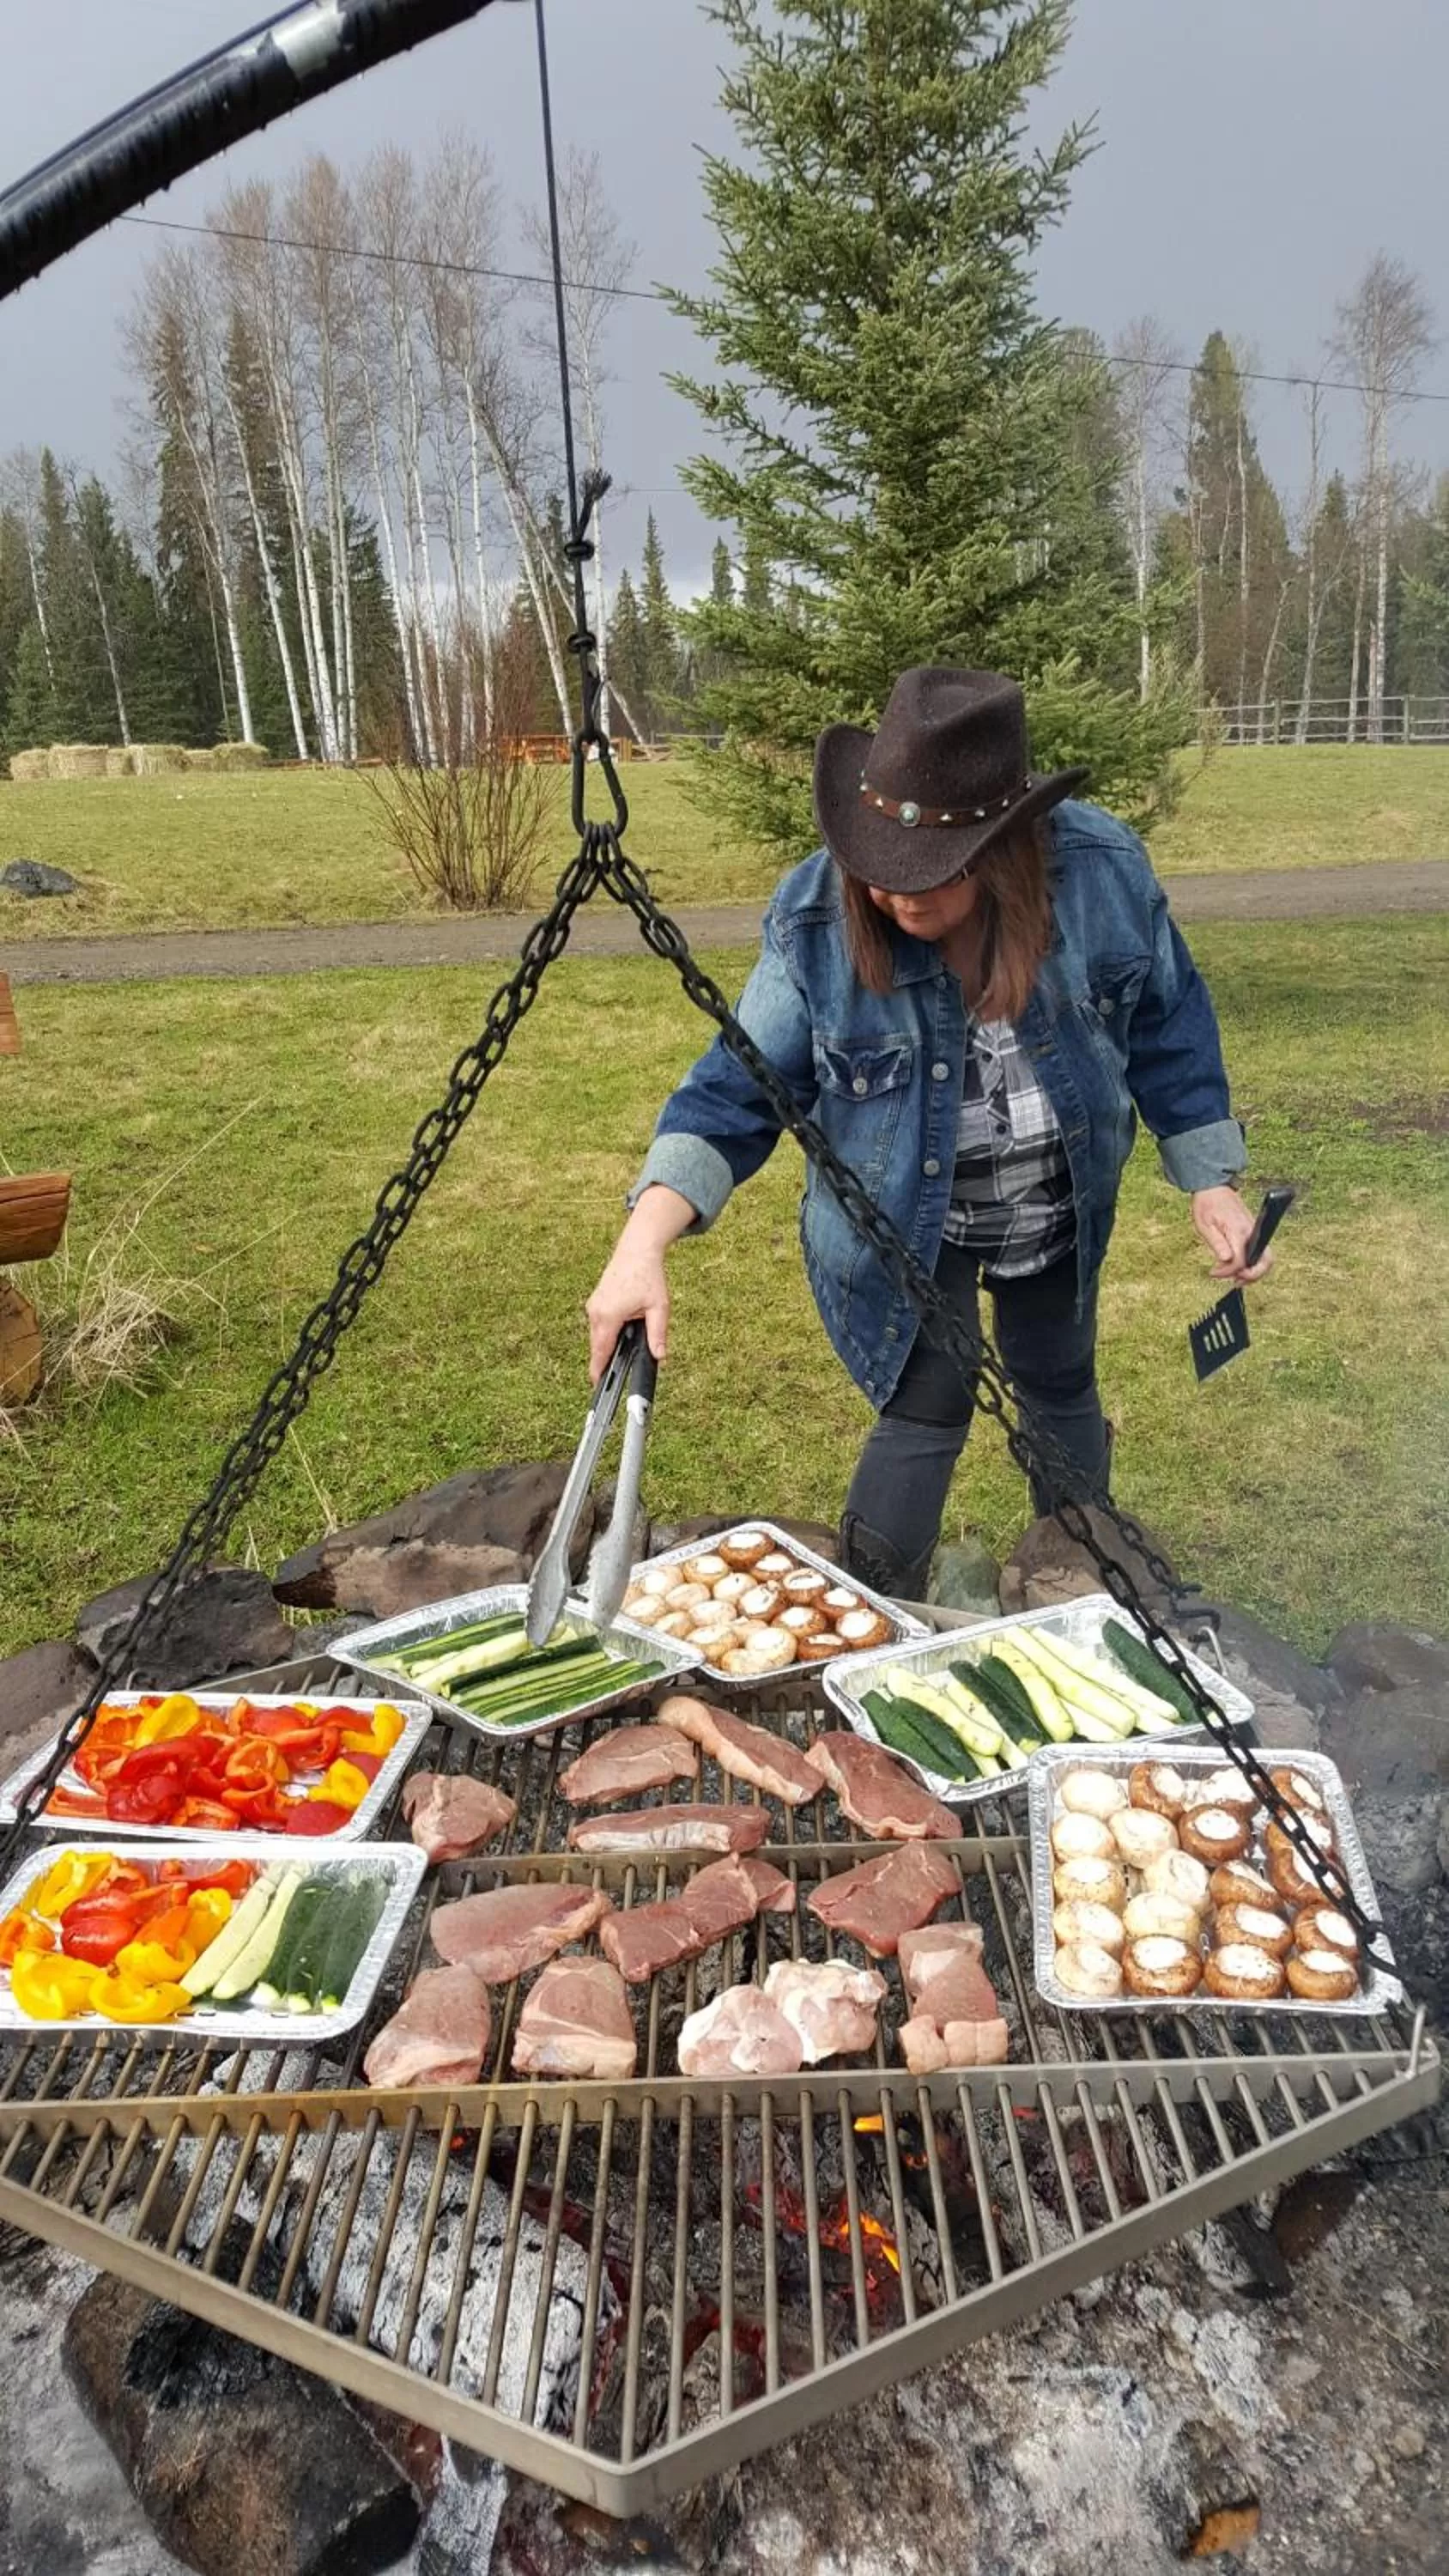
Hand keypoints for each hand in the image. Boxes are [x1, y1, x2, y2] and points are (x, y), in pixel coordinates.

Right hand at [585, 1243, 670, 1382]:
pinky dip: (607, 1333)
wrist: (637, 1250)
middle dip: (606, 1359)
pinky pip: (598, 1325)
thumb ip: (658, 1334)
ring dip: (608, 1344)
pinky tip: (621, 1332)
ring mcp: (593, 1306)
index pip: (601, 1350)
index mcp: (609, 1315)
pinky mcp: (595, 1302)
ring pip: (597, 1335)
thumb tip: (659, 1356)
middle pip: (597, 1346)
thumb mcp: (659, 1307)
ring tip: (623, 1348)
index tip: (597, 1384)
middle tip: (614, 1374)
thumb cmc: (648, 1275)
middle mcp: (596, 1311)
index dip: (598, 1369)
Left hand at [1191, 1186, 1274, 1283]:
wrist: (1214, 1187)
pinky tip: (1240, 1267)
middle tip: (1235, 1281)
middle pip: (1265, 1261)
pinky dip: (1253, 1263)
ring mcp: (1254, 1231)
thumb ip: (1216, 1243)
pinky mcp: (1253, 1232)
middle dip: (1253, 1276)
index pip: (1241, 1260)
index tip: (1213, 1272)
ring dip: (1254, 1272)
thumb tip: (1226, 1260)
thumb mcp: (1204, 1225)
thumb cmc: (1207, 1203)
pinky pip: (1259, 1251)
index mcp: (1238, 1230)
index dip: (1228, 1271)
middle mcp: (1251, 1232)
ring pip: (1265, 1258)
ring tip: (1237, 1278)